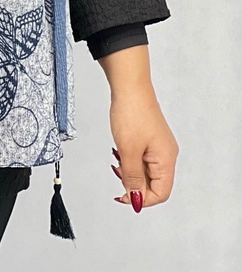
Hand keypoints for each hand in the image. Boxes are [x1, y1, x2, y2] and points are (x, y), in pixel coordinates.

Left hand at [108, 84, 178, 210]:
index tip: (123, 195)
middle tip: (117, 172)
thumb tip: (136, 199)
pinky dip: (129, 159)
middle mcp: (166, 154)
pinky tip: (119, 150)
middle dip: (133, 183)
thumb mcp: (128, 150)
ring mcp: (158, 145)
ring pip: (145, 170)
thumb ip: (132, 177)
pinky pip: (141, 157)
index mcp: (166, 159)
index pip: (161, 193)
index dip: (142, 199)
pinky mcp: (150, 137)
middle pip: (153, 183)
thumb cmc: (132, 112)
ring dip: (130, 170)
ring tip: (117, 159)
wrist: (129, 85)